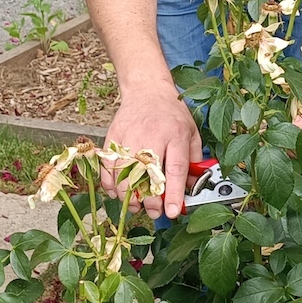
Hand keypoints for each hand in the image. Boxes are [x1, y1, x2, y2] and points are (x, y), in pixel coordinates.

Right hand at [102, 88, 200, 219]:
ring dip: (128, 195)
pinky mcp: (113, 137)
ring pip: (124, 173)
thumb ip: (194, 161)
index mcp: (175, 135)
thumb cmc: (171, 114)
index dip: (172, 194)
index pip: (175, 169)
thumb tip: (193, 188)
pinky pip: (107, 166)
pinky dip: (109, 183)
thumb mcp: (191, 133)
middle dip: (149, 200)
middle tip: (154, 213)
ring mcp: (130, 136)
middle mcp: (152, 135)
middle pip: (147, 174)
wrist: (147, 90)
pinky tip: (117, 193)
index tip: (171, 212)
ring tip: (136, 206)